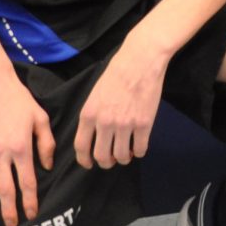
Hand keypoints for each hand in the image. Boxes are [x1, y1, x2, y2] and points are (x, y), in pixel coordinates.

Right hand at [0, 61, 57, 224]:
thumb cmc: (19, 100)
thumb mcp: (40, 118)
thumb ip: (45, 144)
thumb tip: (47, 166)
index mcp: (21, 148)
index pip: (27, 183)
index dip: (30, 202)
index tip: (32, 215)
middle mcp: (0, 153)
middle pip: (4, 190)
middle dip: (9, 211)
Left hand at [75, 35, 167, 168]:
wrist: (140, 61)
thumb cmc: (116, 74)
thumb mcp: (95, 95)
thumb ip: (92, 116)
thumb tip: (94, 137)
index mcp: (89, 114)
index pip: (81, 147)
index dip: (84, 160)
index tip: (89, 164)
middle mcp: (105, 123)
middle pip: (102, 157)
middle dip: (106, 162)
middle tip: (111, 159)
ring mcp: (125, 125)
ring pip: (122, 156)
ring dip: (123, 159)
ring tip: (126, 153)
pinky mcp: (144, 124)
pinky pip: (140, 149)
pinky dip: (138, 152)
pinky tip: (138, 146)